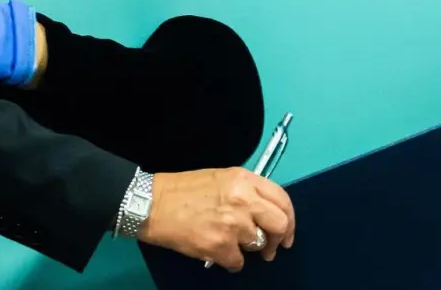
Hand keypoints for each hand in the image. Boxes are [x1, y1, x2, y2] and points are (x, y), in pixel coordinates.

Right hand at [138, 168, 295, 271]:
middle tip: (270, 248)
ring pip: (258, 245)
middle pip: (279, 224)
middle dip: (278, 240)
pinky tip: (215, 251)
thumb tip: (264, 212)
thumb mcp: (220, 179)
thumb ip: (246, 191)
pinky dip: (229, 260)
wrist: (151, 204)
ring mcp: (233, 224)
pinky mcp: (220, 245)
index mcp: (244, 179)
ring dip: (246, 248)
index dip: (289, 219)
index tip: (286, 232)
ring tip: (228, 242)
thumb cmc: (182, 191)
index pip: (282, 199)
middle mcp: (243, 200)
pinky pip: (238, 262)